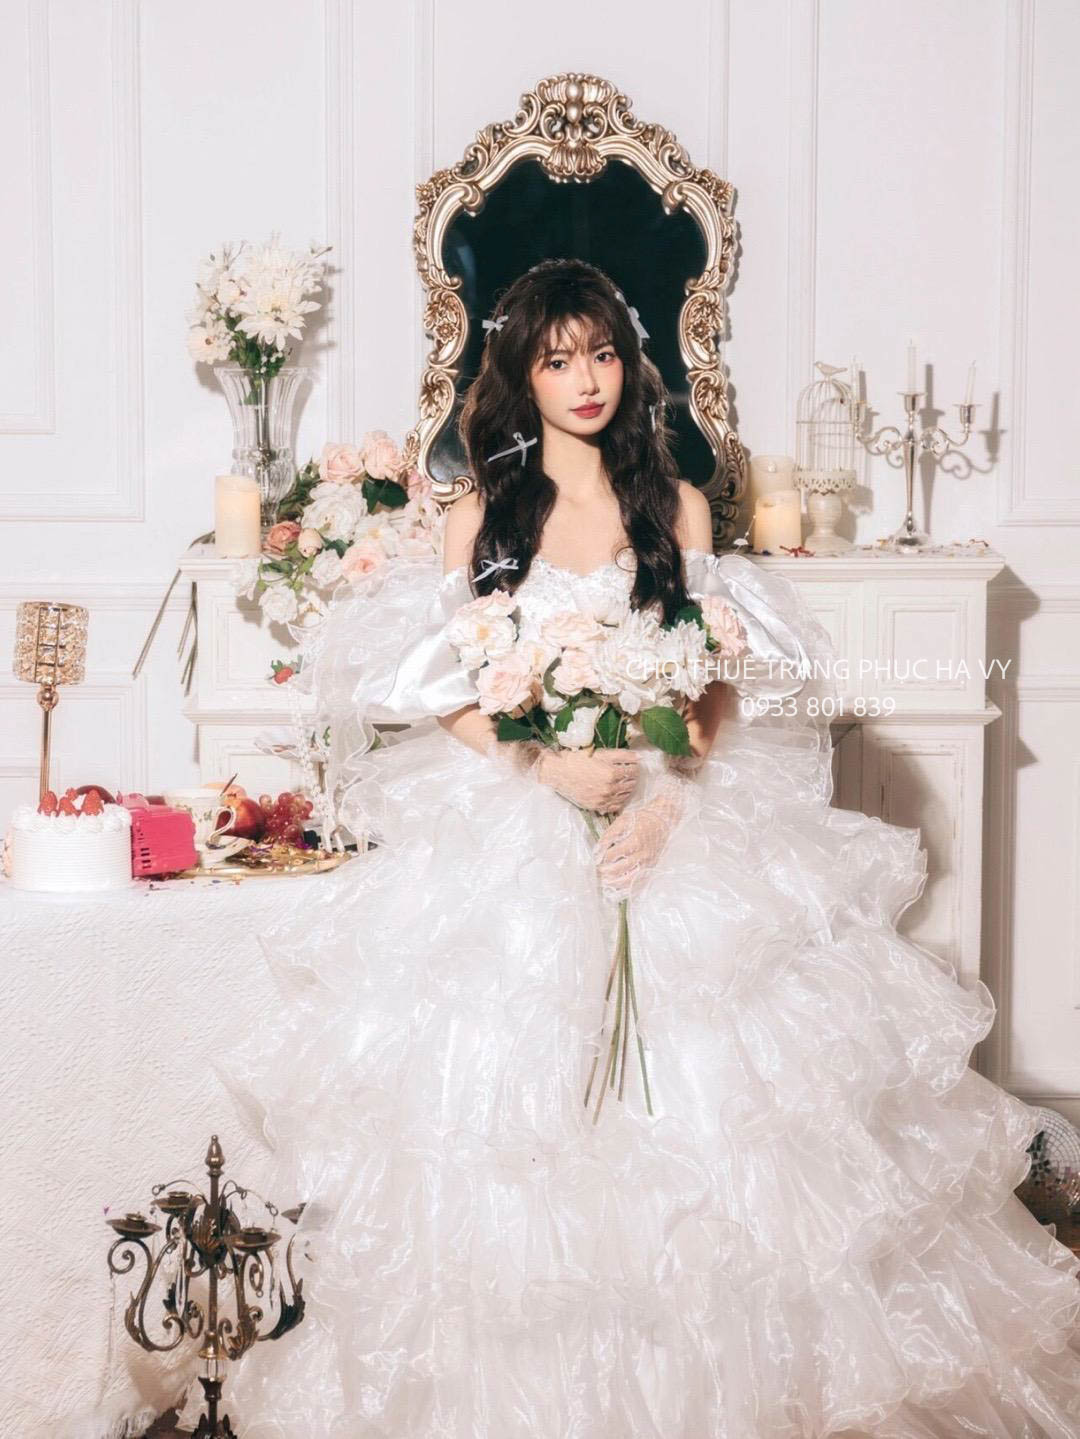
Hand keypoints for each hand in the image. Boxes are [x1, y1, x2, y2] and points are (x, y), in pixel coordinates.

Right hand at [538, 747, 640, 813]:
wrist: (558, 772)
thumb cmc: (579, 759)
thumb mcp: (601, 753)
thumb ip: (622, 754)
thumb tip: (639, 757)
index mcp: (612, 773)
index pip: (633, 771)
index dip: (635, 766)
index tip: (632, 764)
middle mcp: (609, 788)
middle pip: (631, 784)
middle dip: (632, 778)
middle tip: (629, 773)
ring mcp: (603, 799)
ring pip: (625, 796)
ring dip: (627, 789)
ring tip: (623, 783)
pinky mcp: (596, 806)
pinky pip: (614, 807)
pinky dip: (619, 801)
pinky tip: (616, 795)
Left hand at [592, 772, 689, 897]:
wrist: (661, 822)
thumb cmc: (640, 820)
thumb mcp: (622, 821)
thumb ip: (609, 836)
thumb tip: (597, 852)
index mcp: (634, 842)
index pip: (612, 855)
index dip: (601, 858)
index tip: (596, 858)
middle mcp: (642, 855)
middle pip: (619, 870)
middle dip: (605, 872)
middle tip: (598, 871)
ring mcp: (647, 864)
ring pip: (628, 881)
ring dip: (613, 884)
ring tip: (605, 882)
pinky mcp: (650, 869)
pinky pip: (638, 884)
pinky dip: (626, 890)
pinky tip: (617, 890)